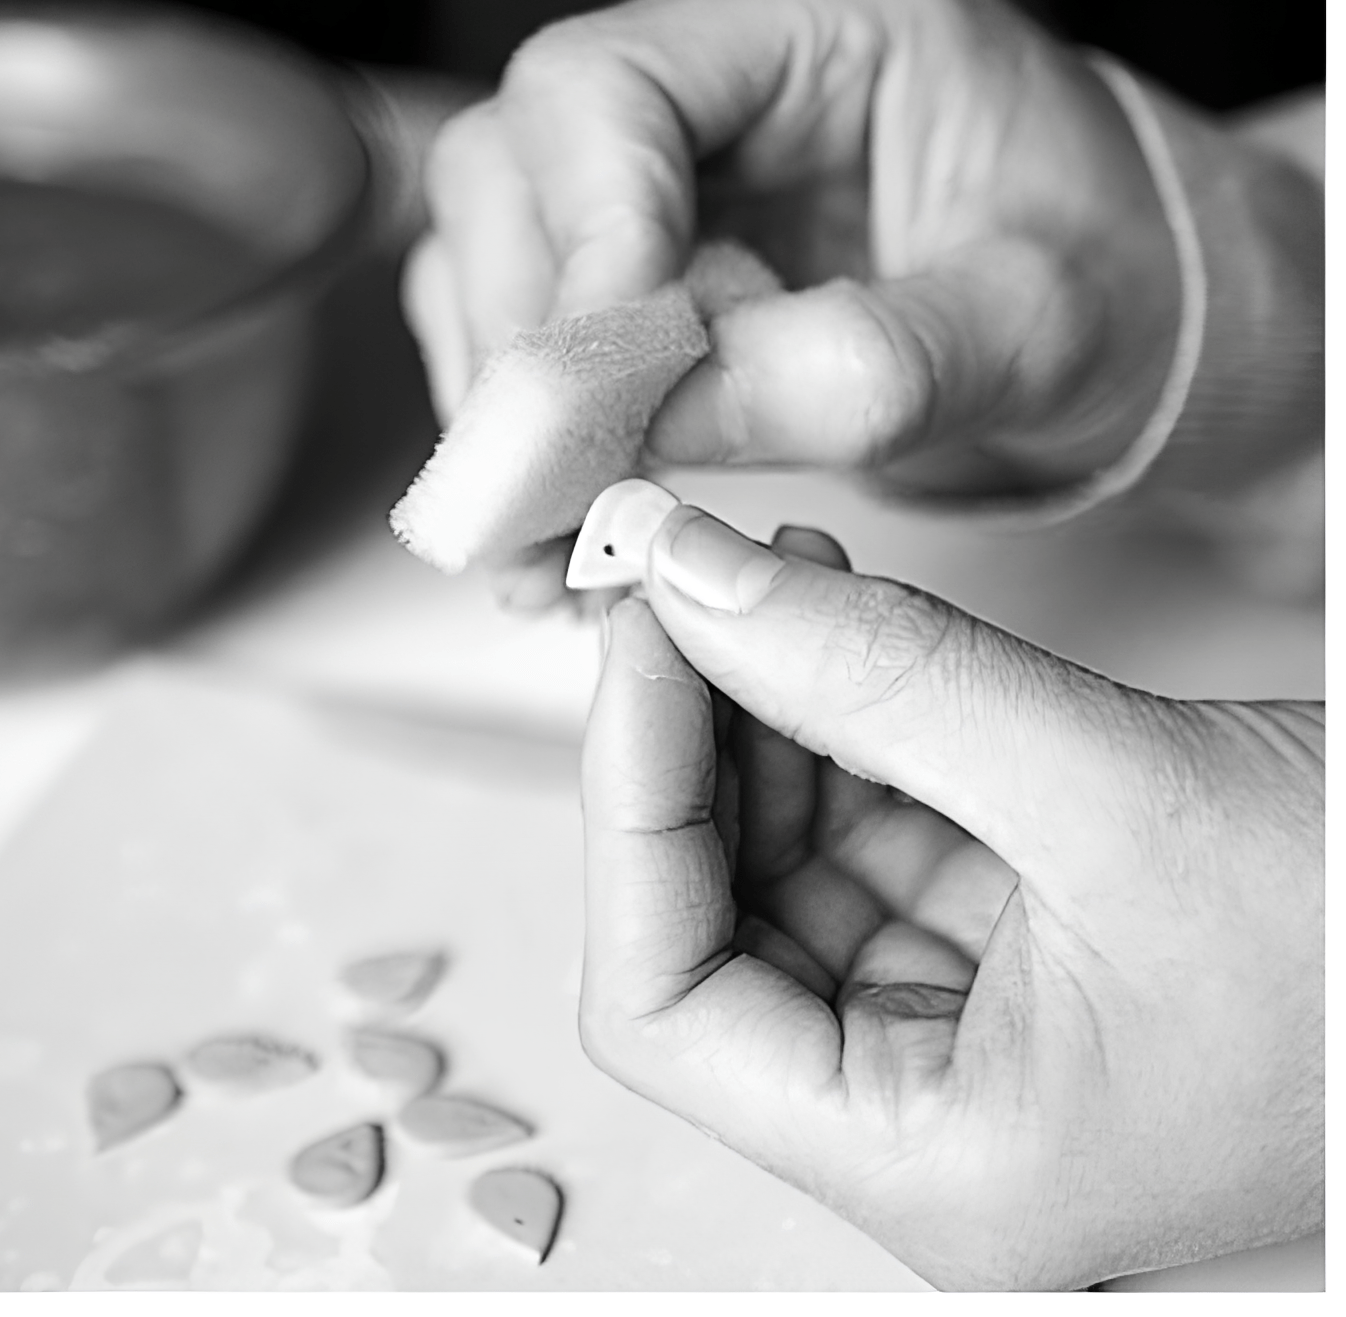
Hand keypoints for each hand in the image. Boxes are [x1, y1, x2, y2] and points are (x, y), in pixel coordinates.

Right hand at [405, 0, 1183, 605]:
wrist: (1128, 319)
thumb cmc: (1114, 284)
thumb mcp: (1039, 330)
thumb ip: (869, 370)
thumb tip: (671, 423)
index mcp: (824, 26)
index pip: (607, 90)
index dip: (581, 244)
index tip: (603, 400)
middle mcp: (721, 85)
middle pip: (514, 172)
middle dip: (527, 351)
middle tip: (558, 497)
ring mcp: (675, 175)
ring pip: (497, 257)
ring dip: (512, 407)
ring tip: (558, 533)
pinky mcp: (656, 263)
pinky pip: (536, 332)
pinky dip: (537, 433)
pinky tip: (572, 516)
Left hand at [579, 509, 1322, 1289]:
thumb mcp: (1110, 787)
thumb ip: (878, 676)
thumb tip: (694, 580)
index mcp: (939, 1162)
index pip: (665, 1006)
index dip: (628, 809)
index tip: (639, 641)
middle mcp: (924, 1108)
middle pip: (711, 915)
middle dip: (686, 736)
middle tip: (680, 583)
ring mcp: (954, 1021)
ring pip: (778, 854)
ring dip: (756, 707)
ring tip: (761, 577)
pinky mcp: (994, 934)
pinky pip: (862, 818)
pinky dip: (832, 714)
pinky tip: (826, 616)